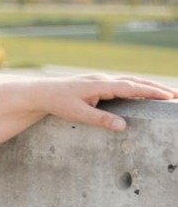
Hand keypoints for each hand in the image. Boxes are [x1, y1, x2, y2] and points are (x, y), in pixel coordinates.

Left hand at [34, 72, 177, 131]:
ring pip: (132, 83)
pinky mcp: (100, 86)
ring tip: (168, 94)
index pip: (132, 88)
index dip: (151, 92)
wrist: (43, 93)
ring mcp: (103, 82)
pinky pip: (124, 86)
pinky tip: (147, 94)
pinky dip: (139, 88)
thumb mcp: (78, 114)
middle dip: (157, 88)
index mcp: (101, 85)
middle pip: (137, 82)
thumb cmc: (58, 103)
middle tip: (177, 95)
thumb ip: (101, 119)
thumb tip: (123, 126)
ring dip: (150, 87)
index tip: (168, 96)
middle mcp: (104, 80)